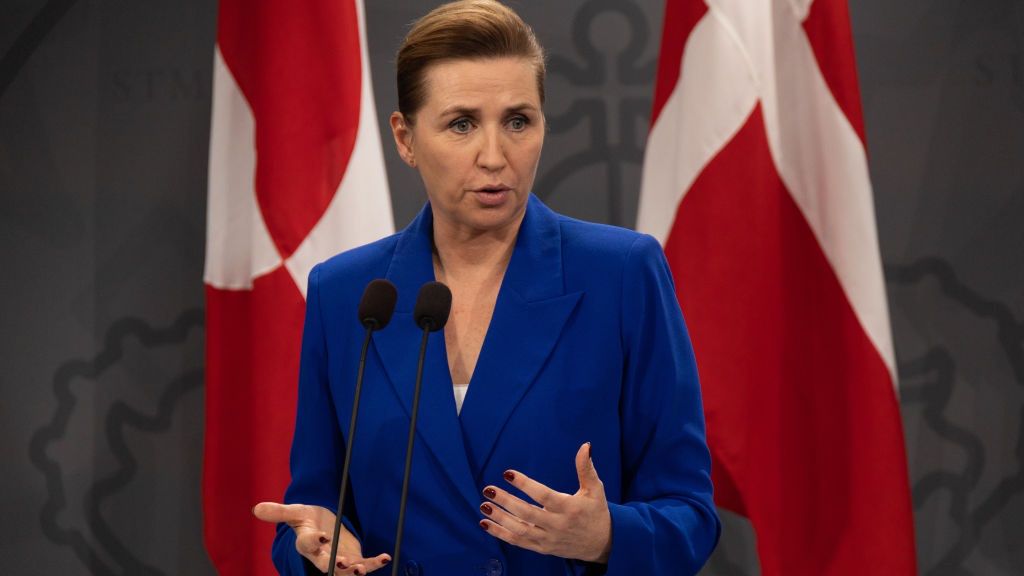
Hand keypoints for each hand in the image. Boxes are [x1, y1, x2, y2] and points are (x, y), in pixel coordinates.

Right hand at [253, 502, 390, 574]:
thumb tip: (256, 509)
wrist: (324, 525)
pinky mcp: (354, 559)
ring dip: (354, 571)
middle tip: (343, 564)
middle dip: (334, 565)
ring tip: (362, 570)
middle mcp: (322, 555)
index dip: (314, 541)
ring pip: (345, 570)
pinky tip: (385, 557)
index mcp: (307, 542)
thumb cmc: (308, 518)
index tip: (321, 537)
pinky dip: (375, 563)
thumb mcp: (296, 512)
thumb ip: (279, 512)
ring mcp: (338, 559)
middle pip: (326, 563)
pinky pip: (365, 564)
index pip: (307, 544)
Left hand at [479, 443, 611, 562]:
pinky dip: (501, 534)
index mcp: (570, 508)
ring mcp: (549, 538)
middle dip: (506, 501)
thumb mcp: (595, 489)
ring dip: (500, 518)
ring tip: (484, 505)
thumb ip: (586, 468)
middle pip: (527, 513)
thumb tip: (585, 446)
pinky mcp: (542, 548)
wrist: (602, 544)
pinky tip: (486, 523)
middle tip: (489, 489)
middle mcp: (558, 525)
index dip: (525, 485)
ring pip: (520, 530)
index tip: (508, 473)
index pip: (544, 496)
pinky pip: (519, 542)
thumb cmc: (596, 512)